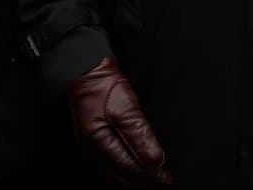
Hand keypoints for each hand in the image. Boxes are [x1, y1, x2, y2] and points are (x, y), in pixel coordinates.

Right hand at [66, 57, 172, 185]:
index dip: (150, 176)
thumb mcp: (125, 105)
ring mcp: (89, 151)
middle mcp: (92, 152)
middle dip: (142, 182)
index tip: (167, 177)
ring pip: (112, 177)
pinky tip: (133, 172)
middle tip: (163, 180)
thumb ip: (139, 133)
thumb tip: (155, 159)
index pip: (129, 169)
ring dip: (133, 180)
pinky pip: (106, 170)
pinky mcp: (91, 147)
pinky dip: (122, 174)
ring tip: (152, 179)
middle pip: (120, 178)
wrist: (85, 73)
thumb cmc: (102, 86)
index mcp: (100, 143)